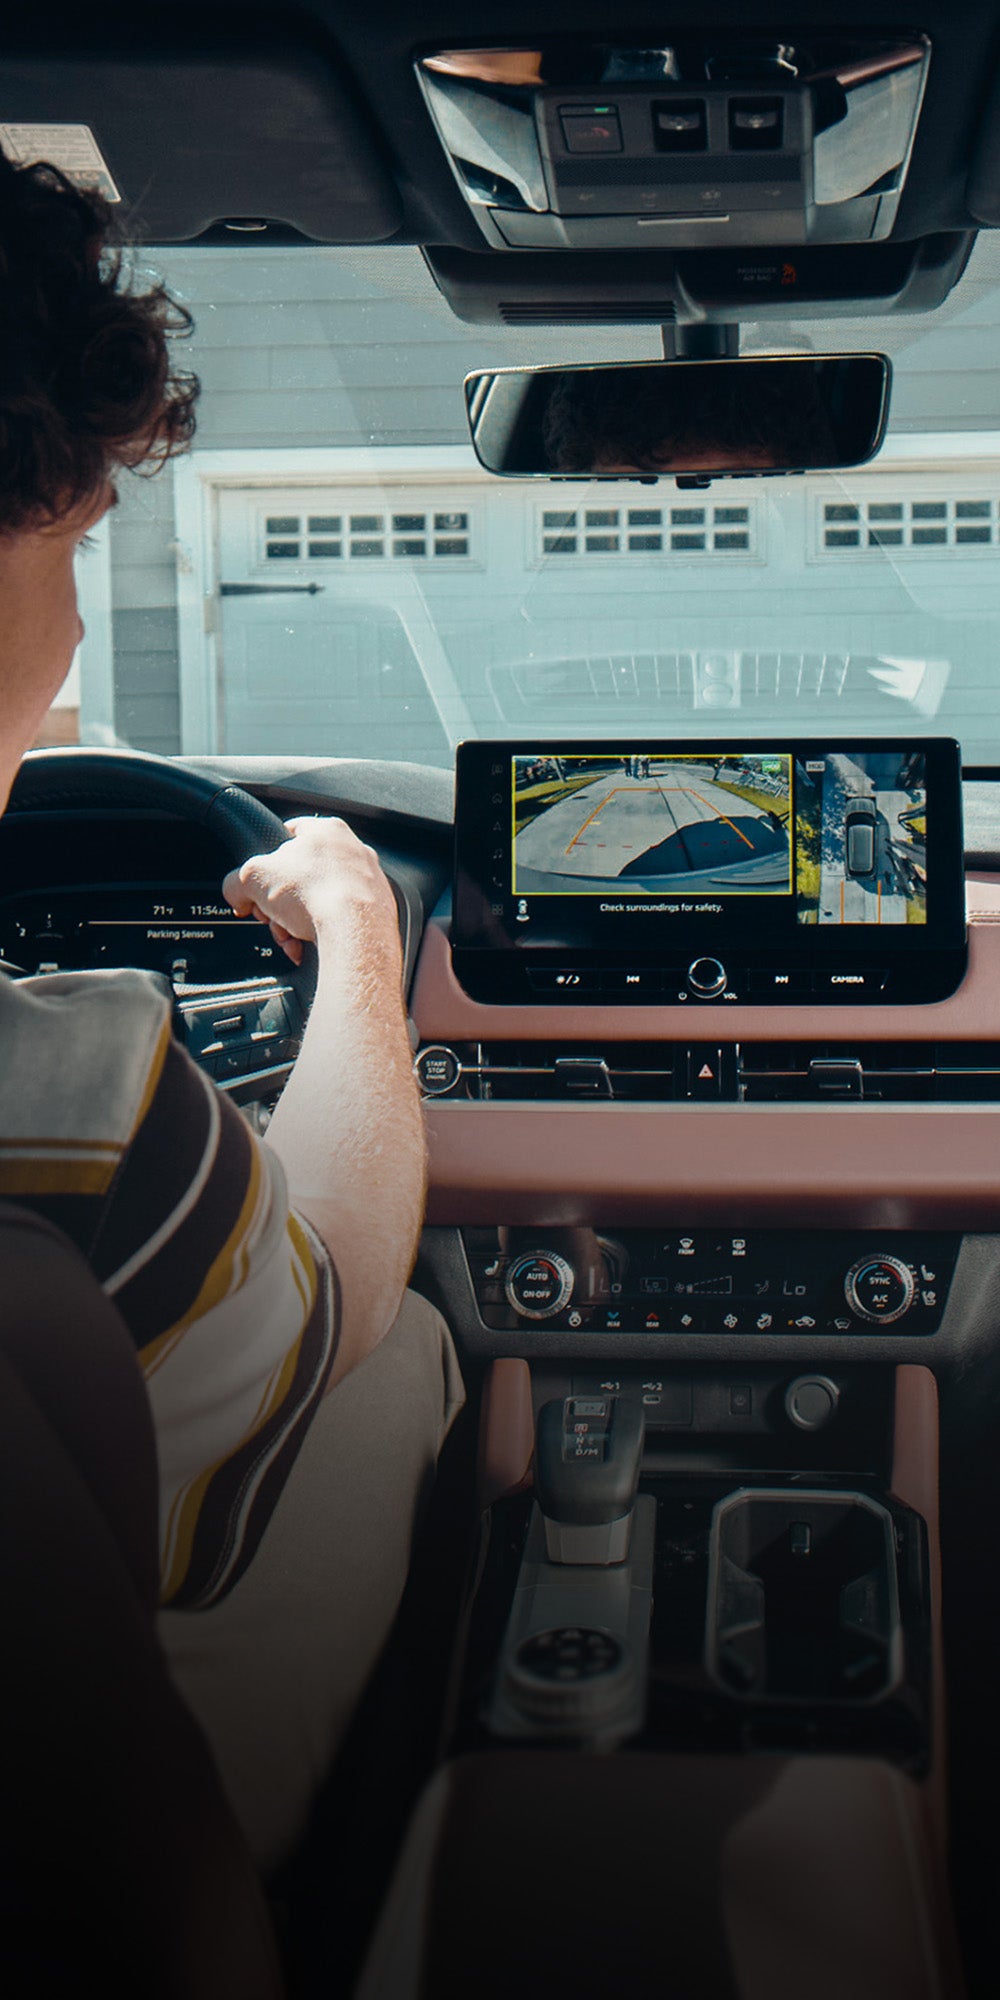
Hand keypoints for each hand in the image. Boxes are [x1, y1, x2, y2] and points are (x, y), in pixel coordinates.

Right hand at [222, 816, 398, 965]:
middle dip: (279, 902)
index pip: (288, 834)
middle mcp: (353, 850)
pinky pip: (340, 921)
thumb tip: (236, 895)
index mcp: (326, 830)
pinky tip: (309, 946)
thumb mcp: (251, 878)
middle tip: (270, 916)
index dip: (266, 860)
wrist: (356, 931)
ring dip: (297, 922)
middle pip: (301, 876)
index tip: (258, 882)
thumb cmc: (314, 894)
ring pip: (319, 901)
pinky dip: (322, 934)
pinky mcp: (378, 911)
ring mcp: (369, 881)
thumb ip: (236, 882)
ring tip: (290, 937)